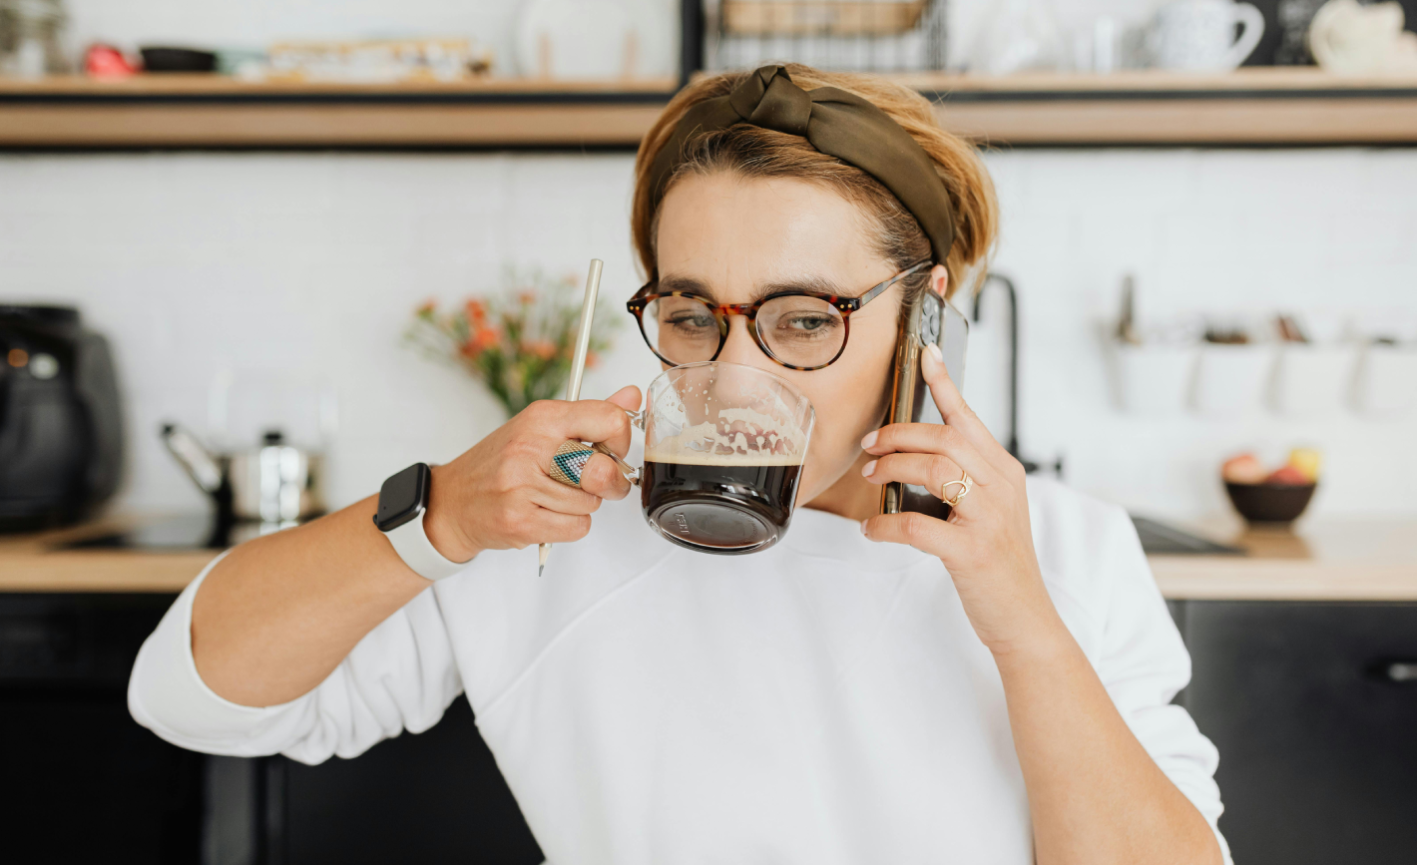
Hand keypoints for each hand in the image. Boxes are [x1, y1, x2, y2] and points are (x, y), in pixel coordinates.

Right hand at [421, 385, 641, 564]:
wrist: (452, 502)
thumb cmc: (501, 464)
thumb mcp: (541, 428)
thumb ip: (591, 415)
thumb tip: (633, 395)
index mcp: (541, 417)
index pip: (610, 420)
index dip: (621, 441)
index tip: (609, 450)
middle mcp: (530, 447)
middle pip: (603, 469)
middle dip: (608, 482)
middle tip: (593, 483)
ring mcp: (522, 485)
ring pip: (592, 503)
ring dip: (582, 506)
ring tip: (554, 497)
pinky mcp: (520, 521)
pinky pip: (577, 527)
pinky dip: (570, 526)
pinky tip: (547, 514)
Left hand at [858, 345, 1061, 655]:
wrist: (1025, 619)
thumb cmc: (998, 564)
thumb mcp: (990, 511)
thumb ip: (964, 480)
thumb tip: (912, 457)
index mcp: (1005, 472)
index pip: (969, 418)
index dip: (945, 384)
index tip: (925, 354)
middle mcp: (1002, 487)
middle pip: (944, 438)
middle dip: (898, 436)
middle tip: (870, 448)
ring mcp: (989, 519)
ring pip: (933, 470)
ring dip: (891, 469)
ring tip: (871, 479)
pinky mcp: (972, 552)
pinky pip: (916, 525)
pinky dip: (885, 524)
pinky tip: (872, 528)